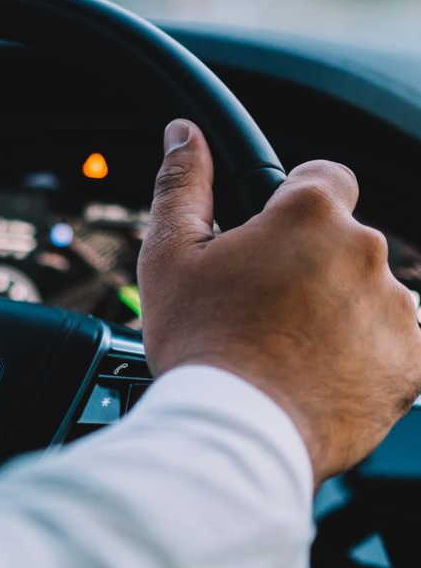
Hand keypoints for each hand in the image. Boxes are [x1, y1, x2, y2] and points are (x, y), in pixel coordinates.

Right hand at [138, 119, 420, 483]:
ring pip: (373, 293)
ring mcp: (396, 309)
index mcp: (311, 214)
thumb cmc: (200, 345)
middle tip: (269, 308)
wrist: (237, 436)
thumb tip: (184, 132)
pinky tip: (324, 375)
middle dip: (316, 264)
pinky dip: (368, 356)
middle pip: (347, 240)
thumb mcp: (171, 255)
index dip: (297, 202)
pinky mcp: (413, 364)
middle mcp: (365, 251)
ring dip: (345, 309)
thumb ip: (184, 182)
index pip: (326, 177)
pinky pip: (397, 344)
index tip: (276, 237)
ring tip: (295, 350)